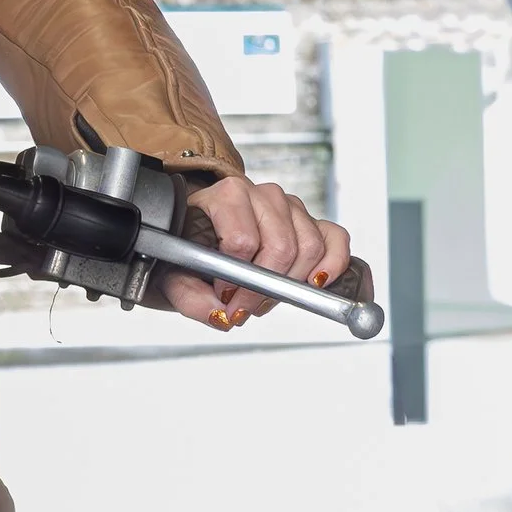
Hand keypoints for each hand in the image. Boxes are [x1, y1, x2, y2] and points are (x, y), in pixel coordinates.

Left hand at [166, 177, 352, 328]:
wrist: (202, 237)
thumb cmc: (192, 251)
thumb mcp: (176, 275)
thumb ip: (190, 298)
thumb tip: (219, 316)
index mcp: (225, 196)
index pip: (243, 239)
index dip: (236, 278)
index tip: (224, 296)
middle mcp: (261, 195)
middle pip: (281, 247)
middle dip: (264, 289)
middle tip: (245, 307)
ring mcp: (290, 206)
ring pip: (309, 247)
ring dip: (290, 284)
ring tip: (265, 298)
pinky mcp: (311, 221)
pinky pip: (335, 238)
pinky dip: (333, 263)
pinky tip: (316, 283)